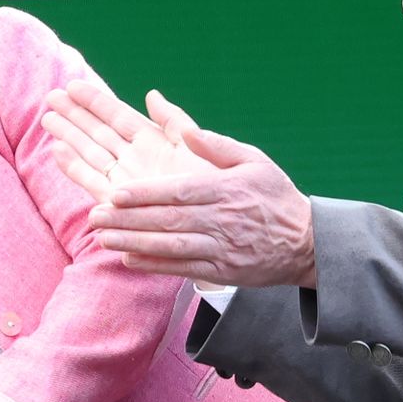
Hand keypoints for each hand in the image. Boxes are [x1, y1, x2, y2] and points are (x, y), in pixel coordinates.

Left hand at [43, 82, 320, 290]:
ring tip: (102, 238)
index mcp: (226, 190)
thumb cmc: (276, 197)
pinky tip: (128, 259)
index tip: (116, 194)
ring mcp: (221, 249)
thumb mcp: (255, 161)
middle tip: (95, 216)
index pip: (179, 192)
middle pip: (168, 221)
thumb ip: (218, 146)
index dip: (145, 194)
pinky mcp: (221, 272)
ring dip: (134, 243)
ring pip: (171, 247)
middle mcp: (221, 220)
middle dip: (128, 220)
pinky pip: (182, 270)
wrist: (307, 243)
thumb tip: (186, 129)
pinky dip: (154, 265)